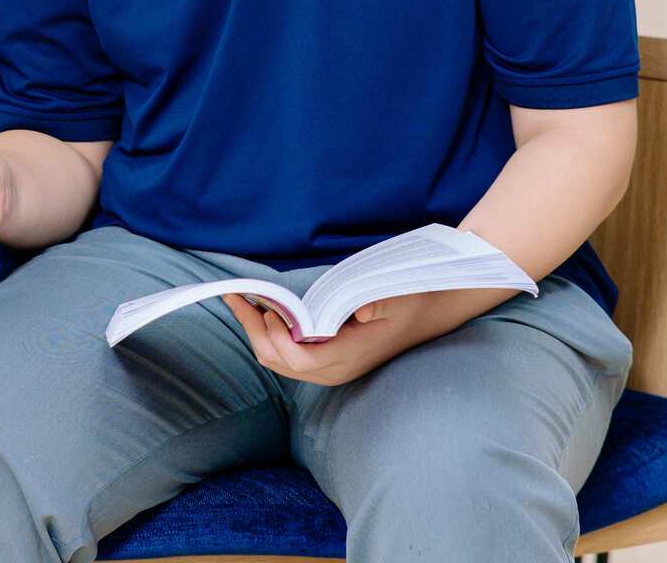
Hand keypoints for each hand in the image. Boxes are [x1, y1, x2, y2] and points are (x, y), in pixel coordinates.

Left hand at [221, 291, 435, 387]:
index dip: (277, 337)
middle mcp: (334, 370)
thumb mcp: (397, 297)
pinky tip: (261, 312)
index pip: (299, 359)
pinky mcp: (326, 362)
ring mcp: (329, 369)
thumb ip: (377, 302)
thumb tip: (358, 310)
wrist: (429, 314)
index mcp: (349, 356)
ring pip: (278, 362)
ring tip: (242, 302)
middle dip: (253, 331)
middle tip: (236, 297)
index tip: (269, 309)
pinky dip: (268, 336)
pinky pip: (286, 357)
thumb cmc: (409, 301)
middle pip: (279, 362)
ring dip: (256, 333)